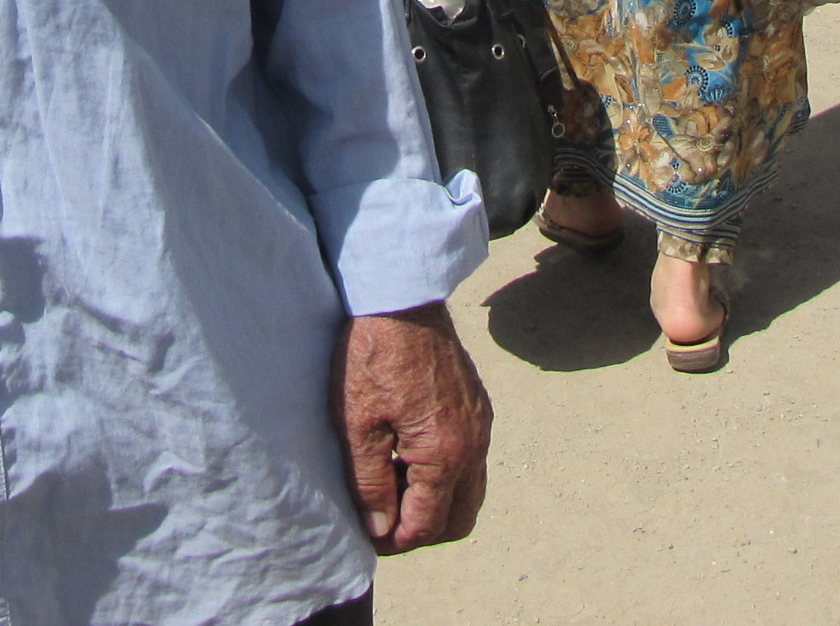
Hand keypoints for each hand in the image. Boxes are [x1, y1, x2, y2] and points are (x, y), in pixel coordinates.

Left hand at [334, 302, 491, 551]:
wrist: (401, 298)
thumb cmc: (373, 356)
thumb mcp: (358, 425)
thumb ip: (370, 484)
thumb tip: (380, 529)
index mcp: (444, 454)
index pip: (427, 525)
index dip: (395, 540)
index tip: (369, 536)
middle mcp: (473, 444)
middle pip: (459, 518)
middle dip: (423, 530)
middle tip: (385, 520)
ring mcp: (480, 423)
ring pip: (470, 490)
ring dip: (437, 502)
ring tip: (395, 488)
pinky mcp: (478, 405)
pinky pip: (472, 459)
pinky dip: (447, 473)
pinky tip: (409, 455)